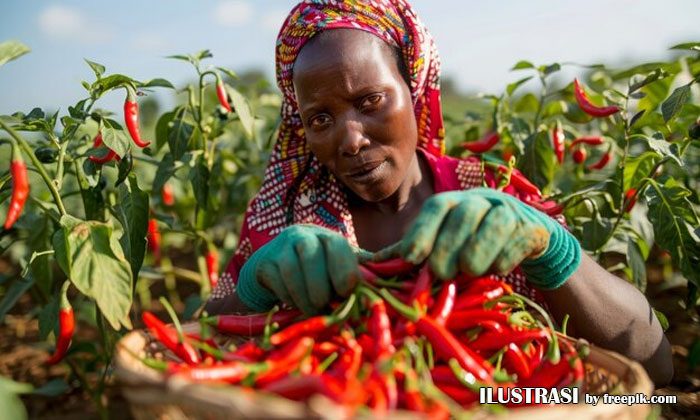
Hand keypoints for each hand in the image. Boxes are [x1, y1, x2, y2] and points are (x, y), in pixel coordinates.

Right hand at [237, 224, 361, 314]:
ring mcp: (281, 247)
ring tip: (314, 311)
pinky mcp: (265, 263)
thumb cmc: (316, 270)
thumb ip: (358, 271)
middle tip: (328, 307)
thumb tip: (388, 278)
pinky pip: (278, 282)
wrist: (275, 265)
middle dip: (322, 288)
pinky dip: (290, 298)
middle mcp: (304, 236)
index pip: (338, 246)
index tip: (346, 293)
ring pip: (293, 272)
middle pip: (313, 258)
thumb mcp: (338, 267)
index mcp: (328, 236)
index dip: (343, 271)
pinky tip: (297, 305)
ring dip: (305, 298)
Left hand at [400, 188, 552, 280]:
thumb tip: (367, 265)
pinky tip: (497, 269)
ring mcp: (508, 210)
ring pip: (495, 222)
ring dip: (479, 250)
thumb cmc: (471, 244)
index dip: (423, 230)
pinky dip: (505, 257)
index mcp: (453, 202)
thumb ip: (411, 252)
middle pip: (463, 214)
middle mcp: (480, 200)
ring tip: (469, 271)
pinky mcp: (531, 227)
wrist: (523, 239)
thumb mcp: (440, 244)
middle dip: (450, 245)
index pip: (436, 207)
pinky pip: (518, 239)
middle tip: (442, 274)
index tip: (411, 257)